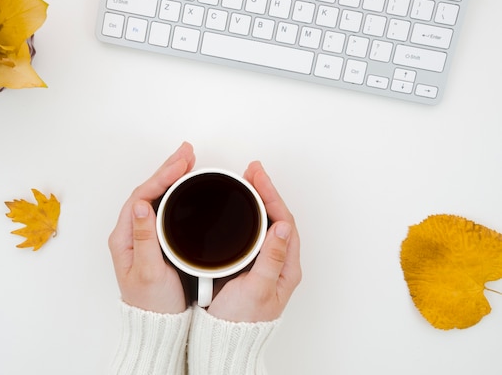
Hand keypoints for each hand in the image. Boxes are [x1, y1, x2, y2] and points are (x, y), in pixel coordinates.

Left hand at [108, 142, 195, 313]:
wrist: (157, 324)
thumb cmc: (153, 303)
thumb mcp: (150, 272)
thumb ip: (146, 238)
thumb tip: (142, 205)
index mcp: (125, 237)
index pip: (142, 196)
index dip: (161, 177)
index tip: (181, 165)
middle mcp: (131, 232)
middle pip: (148, 191)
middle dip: (167, 169)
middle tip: (187, 152)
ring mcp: (142, 235)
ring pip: (156, 196)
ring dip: (171, 177)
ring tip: (188, 161)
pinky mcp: (155, 240)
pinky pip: (163, 207)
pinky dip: (175, 192)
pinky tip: (186, 186)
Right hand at [206, 161, 301, 321]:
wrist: (225, 340)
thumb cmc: (241, 320)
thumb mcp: (256, 288)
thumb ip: (271, 258)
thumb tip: (282, 226)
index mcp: (286, 266)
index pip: (283, 220)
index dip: (271, 194)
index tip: (256, 176)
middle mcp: (279, 262)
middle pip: (276, 216)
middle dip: (265, 191)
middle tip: (251, 171)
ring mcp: (265, 262)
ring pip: (266, 222)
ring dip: (257, 200)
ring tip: (246, 182)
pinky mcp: (251, 264)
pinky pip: (253, 232)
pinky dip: (247, 215)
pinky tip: (238, 209)